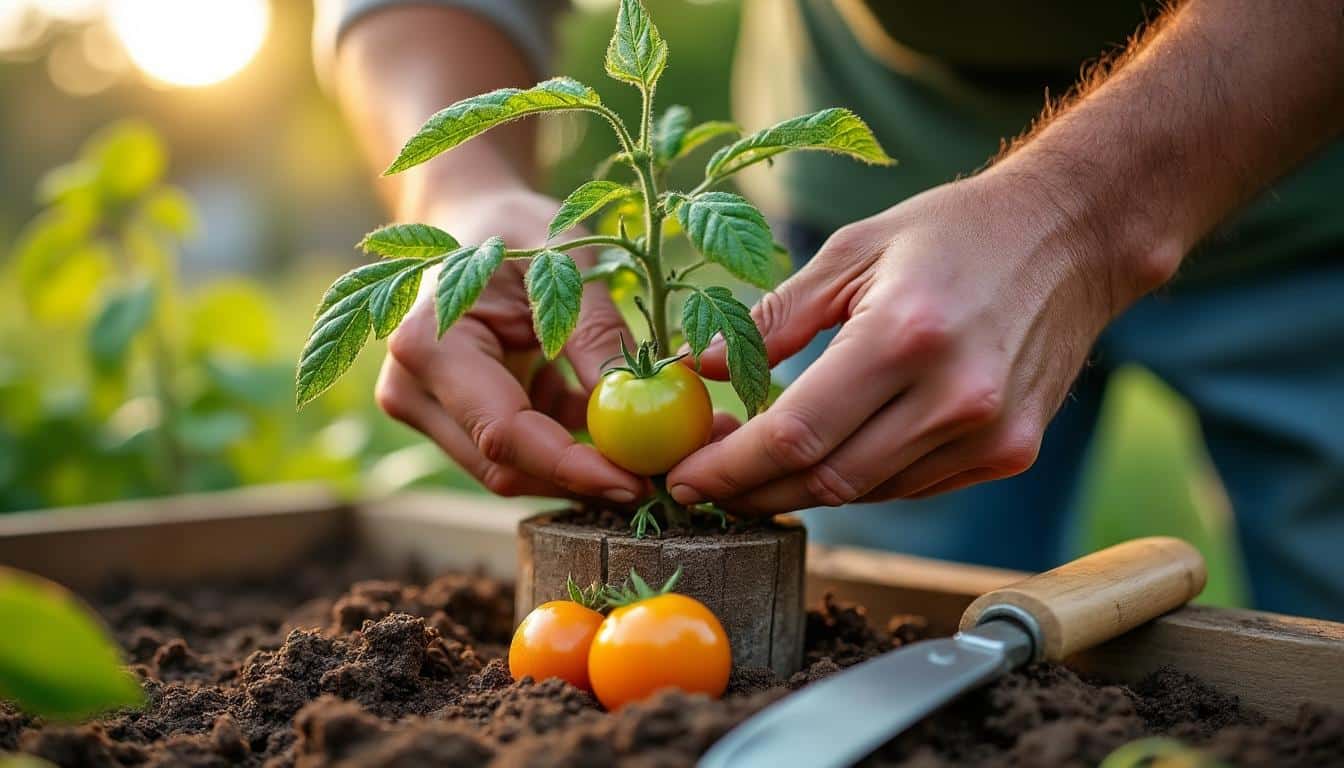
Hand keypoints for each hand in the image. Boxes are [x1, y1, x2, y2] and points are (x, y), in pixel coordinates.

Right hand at [376, 188, 644, 501]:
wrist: (472, 224)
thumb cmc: (516, 230)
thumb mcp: (564, 263)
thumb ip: (595, 332)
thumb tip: (634, 404)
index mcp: (428, 343)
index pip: (503, 432)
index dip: (570, 466)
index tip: (635, 483)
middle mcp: (411, 388)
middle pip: (503, 466)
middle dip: (581, 478)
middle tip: (657, 477)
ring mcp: (426, 411)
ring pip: (511, 470)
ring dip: (578, 467)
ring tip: (644, 448)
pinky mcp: (451, 421)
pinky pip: (516, 455)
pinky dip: (566, 446)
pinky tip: (605, 424)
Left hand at [666, 173, 1173, 512]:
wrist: (1073, 237)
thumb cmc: (952, 232)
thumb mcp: (852, 251)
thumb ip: (772, 319)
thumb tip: (697, 367)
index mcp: (903, 335)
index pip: (795, 433)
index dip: (729, 467)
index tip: (682, 478)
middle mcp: (954, 397)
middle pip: (826, 479)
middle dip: (751, 491)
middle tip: (702, 485)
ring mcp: (989, 434)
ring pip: (865, 493)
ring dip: (799, 490)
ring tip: (751, 471)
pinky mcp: (1009, 453)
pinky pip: (910, 487)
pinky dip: (857, 480)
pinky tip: (824, 459)